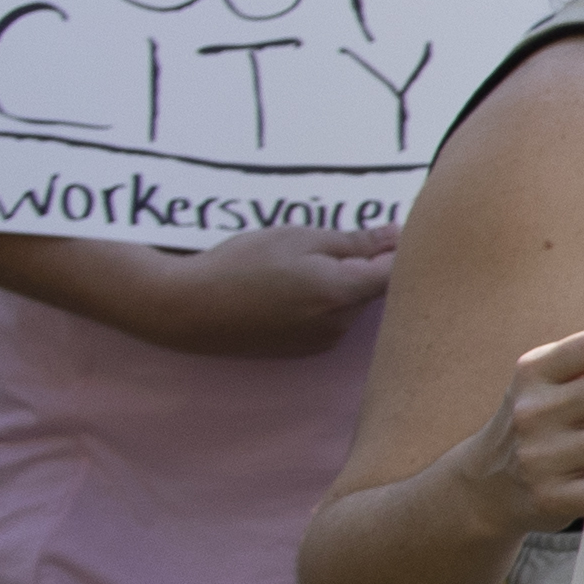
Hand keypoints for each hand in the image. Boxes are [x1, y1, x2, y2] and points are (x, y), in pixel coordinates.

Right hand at [106, 223, 398, 355]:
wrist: (185, 308)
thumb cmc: (239, 265)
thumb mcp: (298, 238)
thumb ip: (354, 242)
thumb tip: (398, 236)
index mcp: (343, 293)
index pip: (399, 274)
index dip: (398, 251)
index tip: (388, 232)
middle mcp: (340, 325)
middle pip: (376, 291)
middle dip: (366, 266)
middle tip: (329, 246)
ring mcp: (323, 342)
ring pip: (353, 306)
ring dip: (342, 285)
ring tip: (296, 269)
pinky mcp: (305, 351)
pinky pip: (331, 321)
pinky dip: (323, 303)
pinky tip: (288, 291)